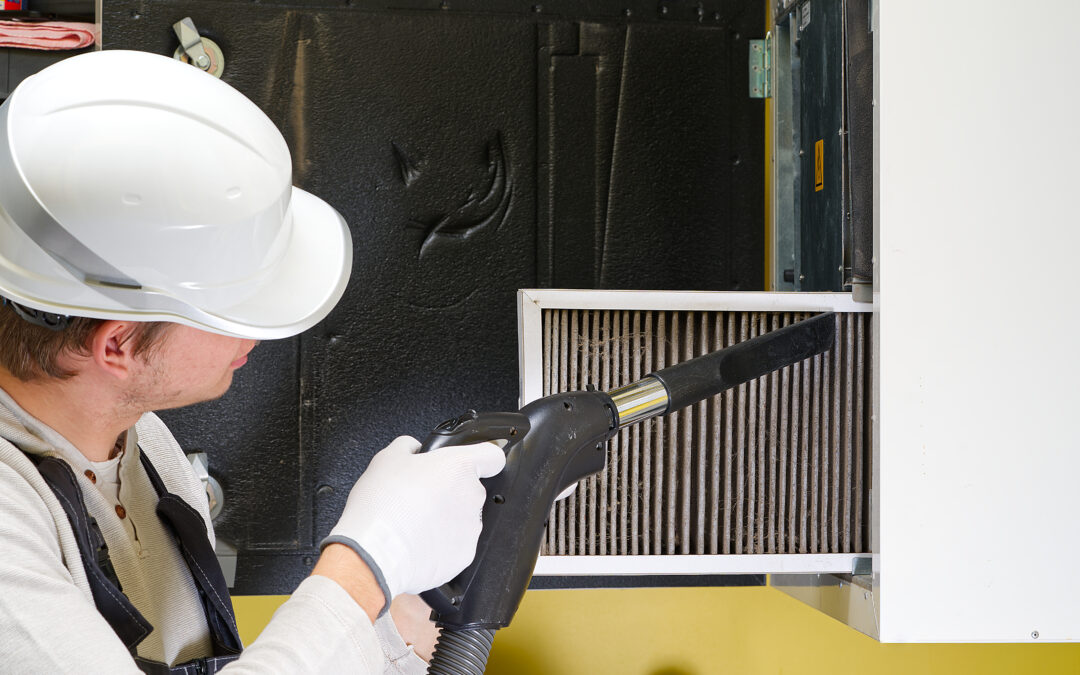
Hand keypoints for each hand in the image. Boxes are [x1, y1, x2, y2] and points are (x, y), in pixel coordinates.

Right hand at [322, 436, 505, 613]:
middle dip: (448, 492)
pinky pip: (456, 545)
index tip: (470, 464)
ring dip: (445, 519)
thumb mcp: (387, 458)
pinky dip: (441, 544)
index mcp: (459, 468)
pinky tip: (417, 542)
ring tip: (414, 524)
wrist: (374, 553)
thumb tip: (413, 450)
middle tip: (419, 498)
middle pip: (468, 489)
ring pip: (462, 518)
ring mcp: (471, 528)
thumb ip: (408, 446)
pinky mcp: (464, 555)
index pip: (492, 456)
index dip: (482, 458)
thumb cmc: (381, 506)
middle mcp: (471, 496)